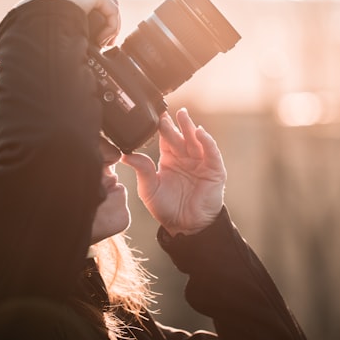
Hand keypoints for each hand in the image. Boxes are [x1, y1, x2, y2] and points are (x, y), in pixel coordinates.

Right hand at [16, 0, 119, 45]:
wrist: (33, 19)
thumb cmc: (36, 27)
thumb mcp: (48, 27)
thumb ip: (60, 27)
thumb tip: (64, 48)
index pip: (89, 5)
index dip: (98, 24)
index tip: (97, 43)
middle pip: (102, 5)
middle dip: (107, 26)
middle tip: (103, 44)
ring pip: (109, 8)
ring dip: (110, 28)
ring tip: (103, 44)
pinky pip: (110, 9)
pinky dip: (111, 26)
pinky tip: (102, 39)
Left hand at [121, 108, 226, 236]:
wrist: (186, 227)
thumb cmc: (167, 209)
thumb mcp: (149, 189)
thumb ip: (141, 170)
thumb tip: (125, 155)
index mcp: (169, 159)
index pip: (166, 138)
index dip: (161, 127)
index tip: (154, 115)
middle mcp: (185, 157)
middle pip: (180, 135)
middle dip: (174, 124)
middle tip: (166, 112)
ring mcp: (201, 162)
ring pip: (196, 140)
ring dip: (190, 127)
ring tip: (183, 115)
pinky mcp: (214, 170)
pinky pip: (211, 153)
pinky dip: (207, 142)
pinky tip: (200, 133)